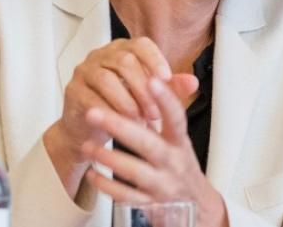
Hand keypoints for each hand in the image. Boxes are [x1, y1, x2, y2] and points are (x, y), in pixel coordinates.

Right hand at [44, 37, 172, 195]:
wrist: (91, 131)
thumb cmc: (122, 108)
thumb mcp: (150, 98)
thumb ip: (170, 88)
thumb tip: (193, 83)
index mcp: (123, 50)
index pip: (140, 45)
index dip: (154, 59)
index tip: (166, 78)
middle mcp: (101, 56)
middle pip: (124, 62)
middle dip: (144, 88)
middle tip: (155, 111)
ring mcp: (84, 71)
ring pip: (106, 79)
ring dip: (127, 101)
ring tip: (140, 119)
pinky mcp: (73, 91)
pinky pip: (91, 98)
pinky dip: (109, 112)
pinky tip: (121, 123)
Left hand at [82, 77, 228, 226]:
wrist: (195, 206)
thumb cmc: (180, 165)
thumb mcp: (180, 138)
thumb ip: (172, 109)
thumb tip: (175, 76)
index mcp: (180, 142)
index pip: (177, 117)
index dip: (166, 98)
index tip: (152, 79)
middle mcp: (173, 162)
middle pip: (148, 144)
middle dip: (120, 127)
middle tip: (94, 113)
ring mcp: (162, 184)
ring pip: (134, 171)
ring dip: (108, 158)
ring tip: (88, 146)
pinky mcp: (149, 203)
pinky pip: (125, 196)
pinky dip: (106, 186)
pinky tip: (92, 174)